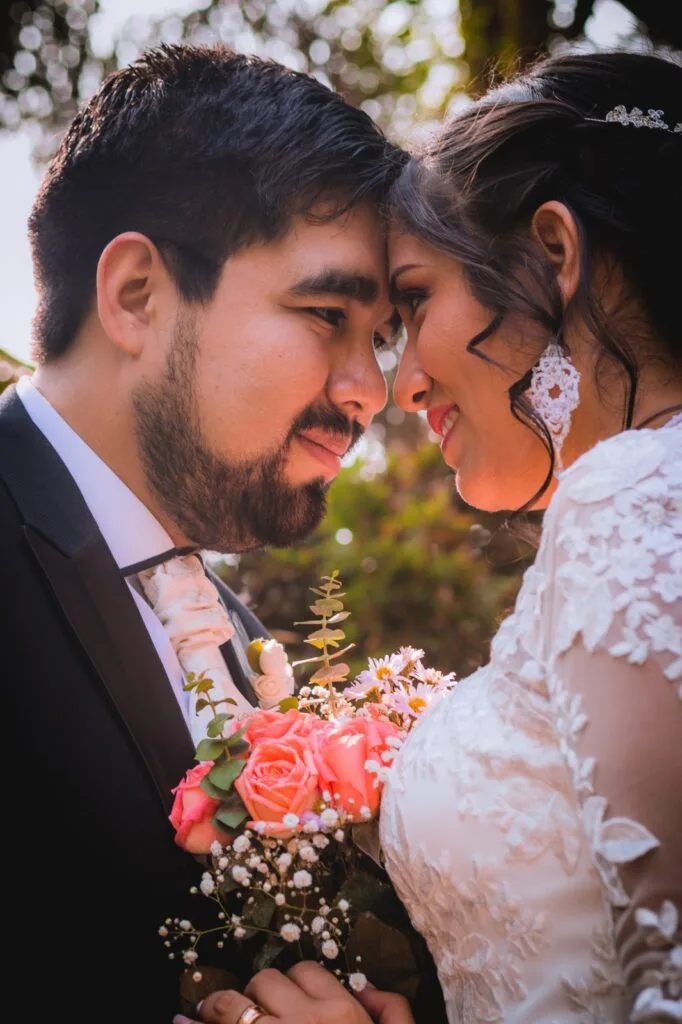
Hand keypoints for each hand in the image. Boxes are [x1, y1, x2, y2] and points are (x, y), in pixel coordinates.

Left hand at [172, 961, 414, 1023]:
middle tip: (248, 1012)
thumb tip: (370, 991)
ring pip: (231, 1003)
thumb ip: (395, 1015)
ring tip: (203, 1015)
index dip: (293, 984)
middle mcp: (304, 1020)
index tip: (284, 1001)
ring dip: (216, 1007)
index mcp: (342, 1015)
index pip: (306, 971)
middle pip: (267, 980)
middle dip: (256, 994)